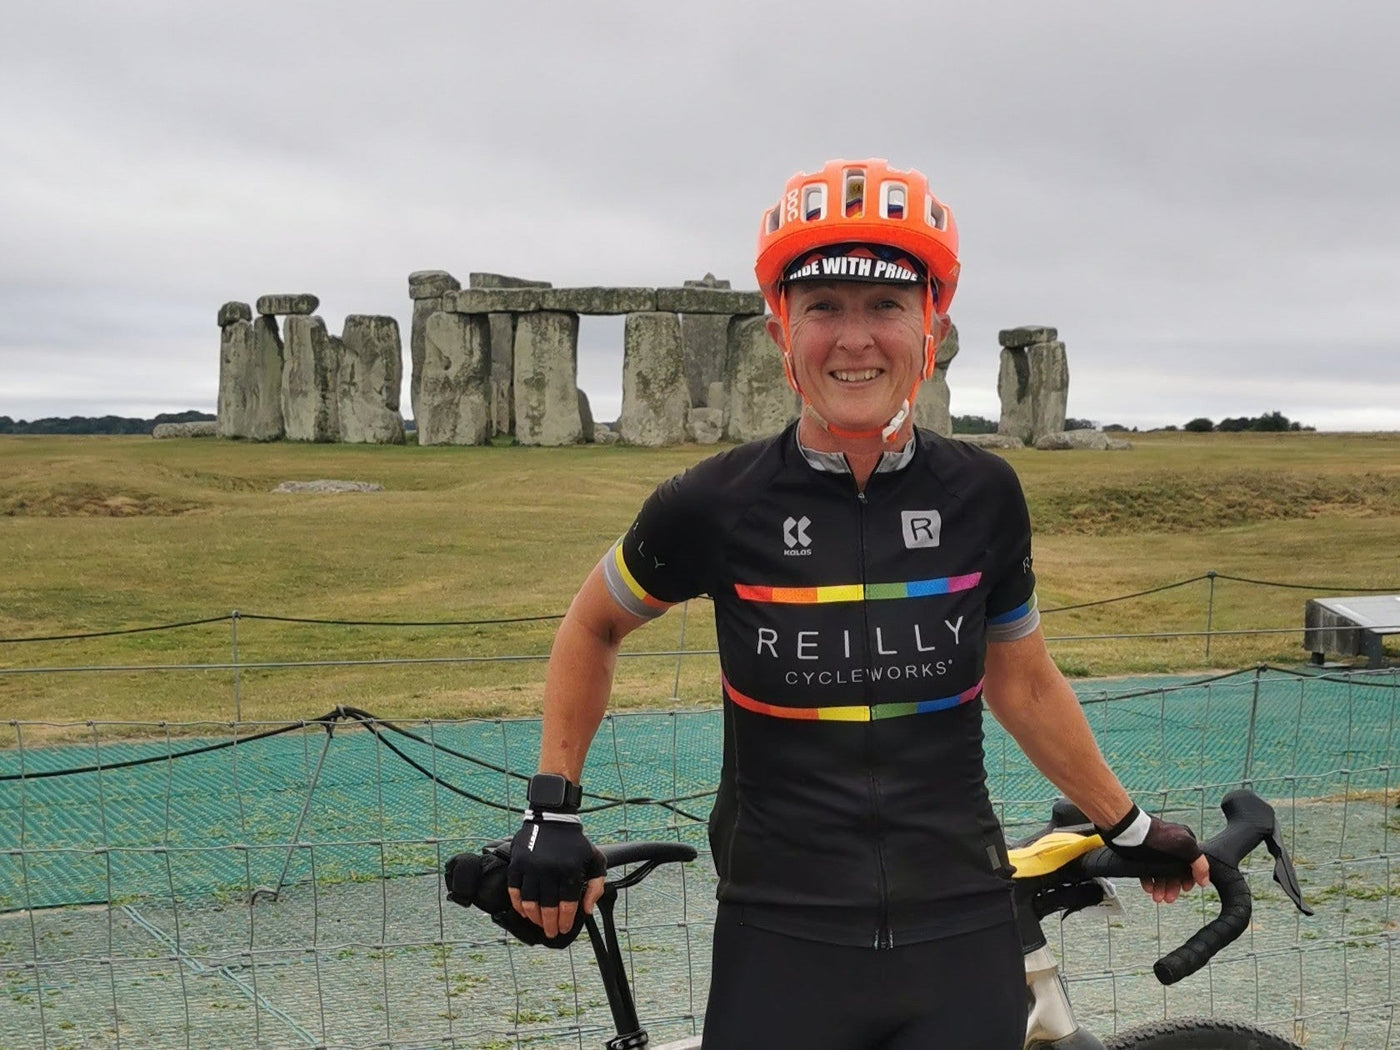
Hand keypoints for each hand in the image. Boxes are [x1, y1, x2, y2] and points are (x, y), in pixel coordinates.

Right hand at [506, 812, 606, 938]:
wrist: (553, 819)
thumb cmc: (575, 843)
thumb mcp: (594, 860)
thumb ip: (596, 885)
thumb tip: (587, 909)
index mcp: (570, 870)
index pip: (567, 904)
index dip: (566, 920)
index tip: (564, 929)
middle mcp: (550, 870)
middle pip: (548, 907)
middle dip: (550, 925)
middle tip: (551, 933)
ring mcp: (531, 867)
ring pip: (530, 902)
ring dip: (535, 918)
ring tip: (539, 923)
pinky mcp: (517, 864)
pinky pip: (514, 891)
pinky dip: (518, 905)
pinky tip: (524, 912)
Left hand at [1100, 805, 1210, 903]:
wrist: (1129, 832)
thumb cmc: (1157, 837)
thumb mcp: (1186, 848)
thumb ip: (1199, 864)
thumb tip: (1204, 880)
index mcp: (1185, 842)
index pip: (1192, 865)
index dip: (1189, 879)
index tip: (1185, 889)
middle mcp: (1172, 846)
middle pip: (1176, 871)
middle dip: (1173, 887)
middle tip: (1169, 898)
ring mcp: (1157, 851)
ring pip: (1161, 873)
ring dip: (1161, 887)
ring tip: (1157, 897)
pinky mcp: (1143, 854)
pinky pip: (1148, 871)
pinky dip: (1149, 881)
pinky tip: (1149, 888)